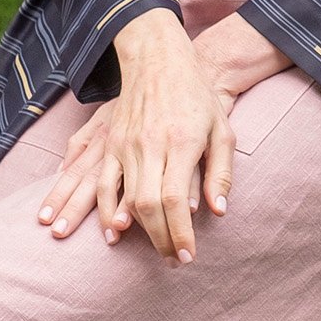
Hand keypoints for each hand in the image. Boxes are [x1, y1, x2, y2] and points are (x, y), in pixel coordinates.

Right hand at [36, 11, 234, 260]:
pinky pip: (98, 179)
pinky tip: (102, 226)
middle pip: (146, 205)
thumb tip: (218, 212)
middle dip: (157, 239)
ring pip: (117, 196)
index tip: (186, 257)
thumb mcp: (222, 130)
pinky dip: (98, 206)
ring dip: (121, 229)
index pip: (176, 200)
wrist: (160, 59)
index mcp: (180, 143)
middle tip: (169, 260)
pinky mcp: (109, 140)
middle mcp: (149, 146)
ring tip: (128, 251)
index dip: (178, 232)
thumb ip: (219, 173)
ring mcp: (125, 143)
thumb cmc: (199, 97)